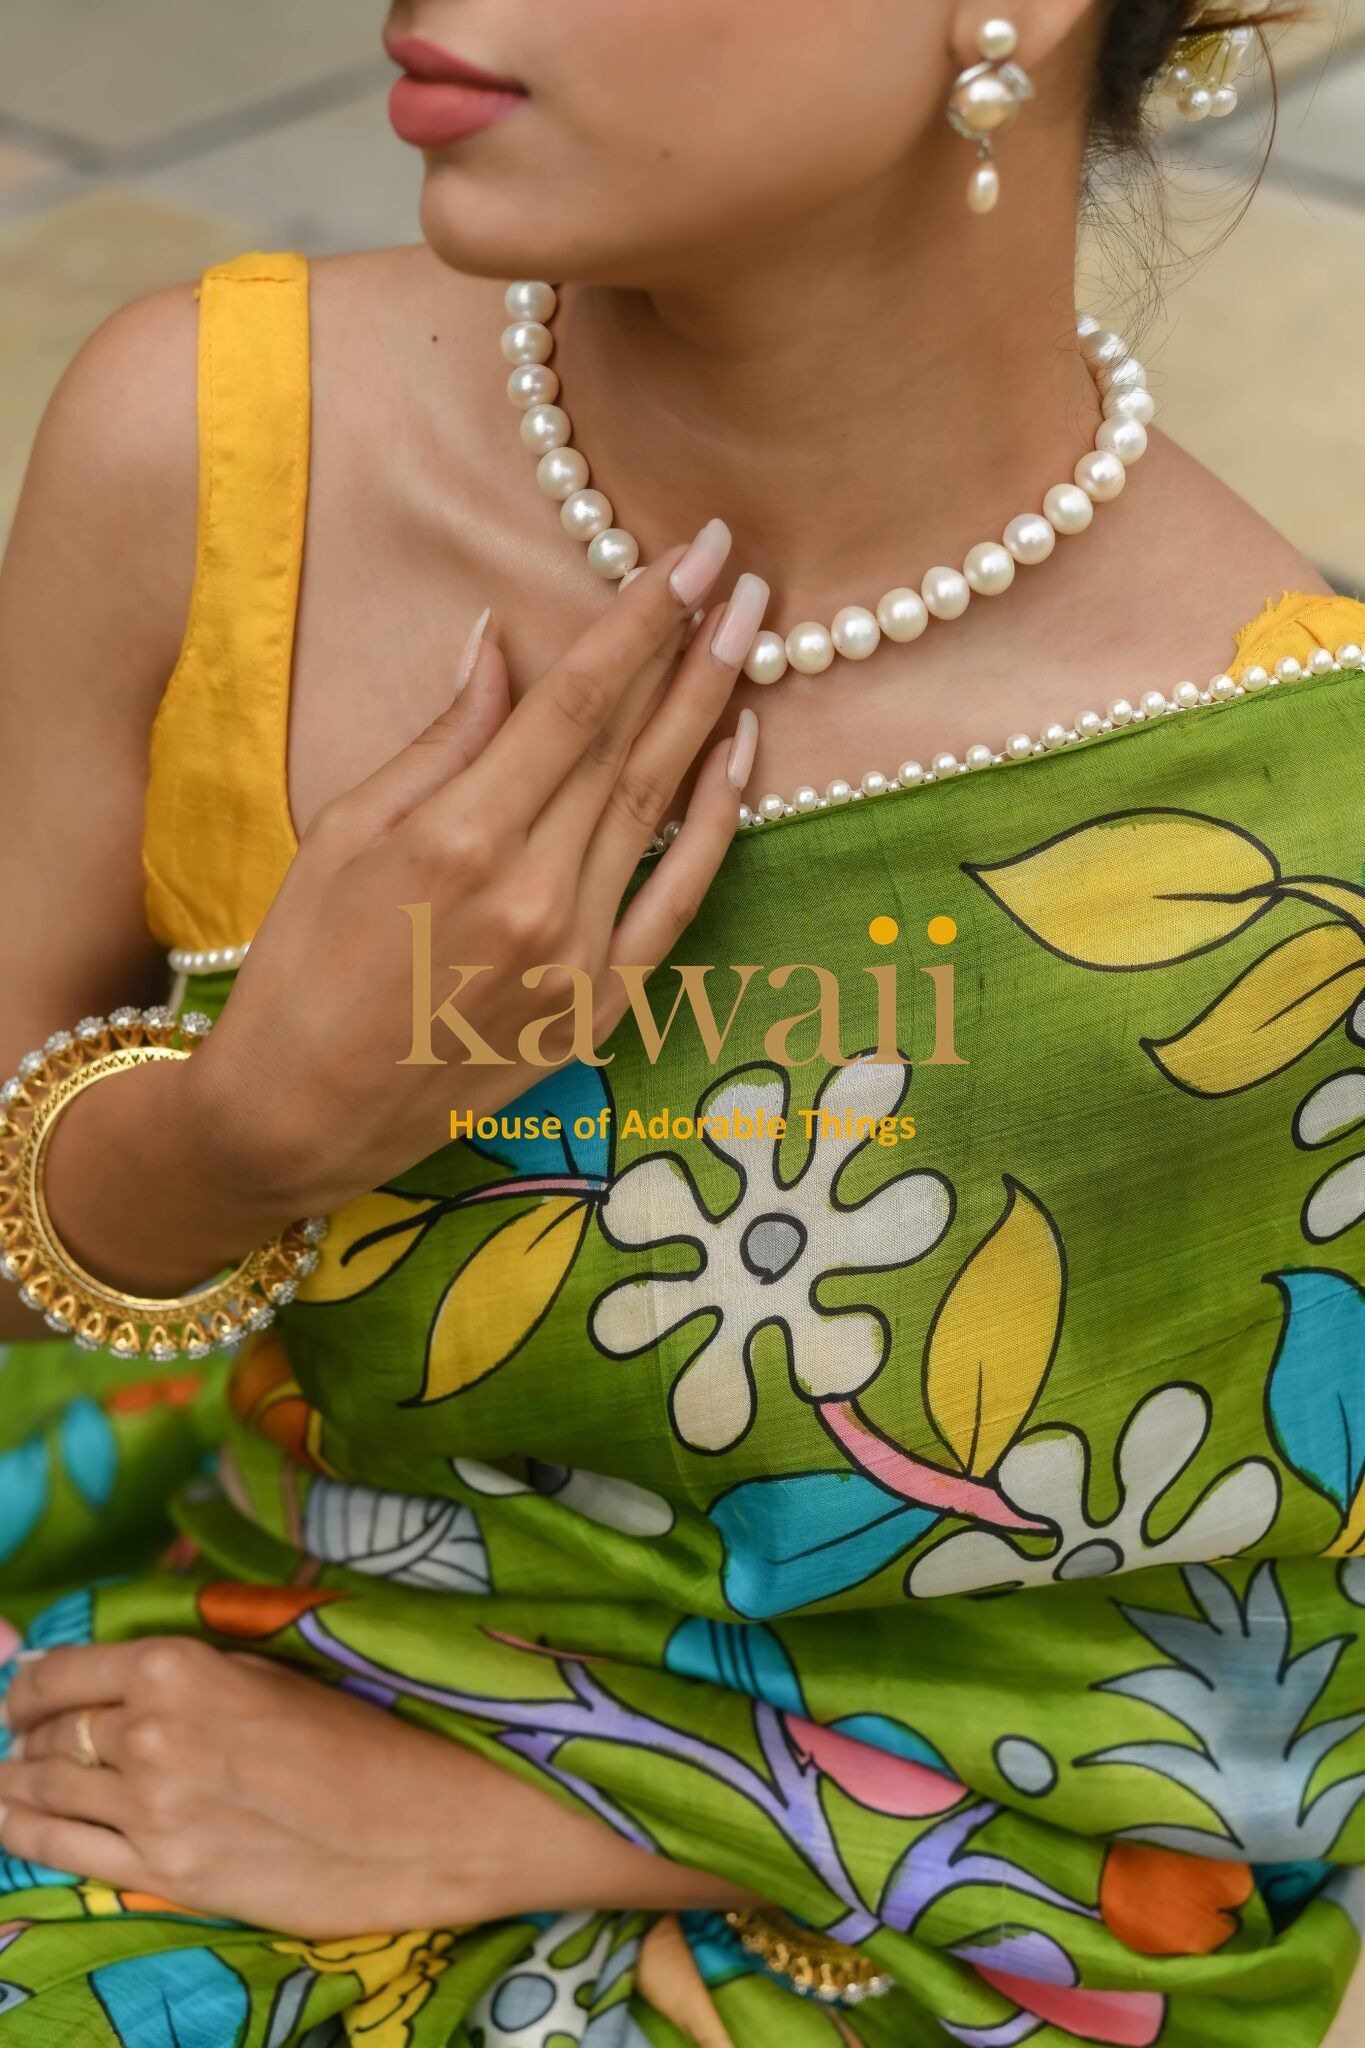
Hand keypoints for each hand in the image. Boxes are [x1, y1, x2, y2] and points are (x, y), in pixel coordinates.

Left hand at [0, 1639, 755, 1935]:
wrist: (429, 1814)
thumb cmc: (366, 1725)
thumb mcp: (273, 1665)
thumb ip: (189, 1664)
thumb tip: (119, 1660)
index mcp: (178, 1665)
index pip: (60, 1670)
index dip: (33, 1682)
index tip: (31, 1690)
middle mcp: (148, 1735)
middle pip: (43, 1735)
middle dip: (28, 1733)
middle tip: (34, 1736)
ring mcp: (151, 1813)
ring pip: (37, 1794)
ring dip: (20, 1782)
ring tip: (19, 1779)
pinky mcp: (165, 1876)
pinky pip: (60, 1852)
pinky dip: (28, 1832)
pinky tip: (23, 1821)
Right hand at [186, 520, 763, 1220]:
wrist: (305, 1114)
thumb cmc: (304, 967)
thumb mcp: (345, 833)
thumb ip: (441, 741)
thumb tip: (499, 647)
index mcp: (461, 838)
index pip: (577, 702)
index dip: (641, 619)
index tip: (692, 553)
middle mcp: (534, 892)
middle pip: (632, 744)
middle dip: (692, 647)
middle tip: (743, 572)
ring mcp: (579, 953)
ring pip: (663, 807)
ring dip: (712, 712)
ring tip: (753, 636)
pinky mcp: (603, 1004)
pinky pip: (680, 896)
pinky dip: (718, 823)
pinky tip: (741, 754)